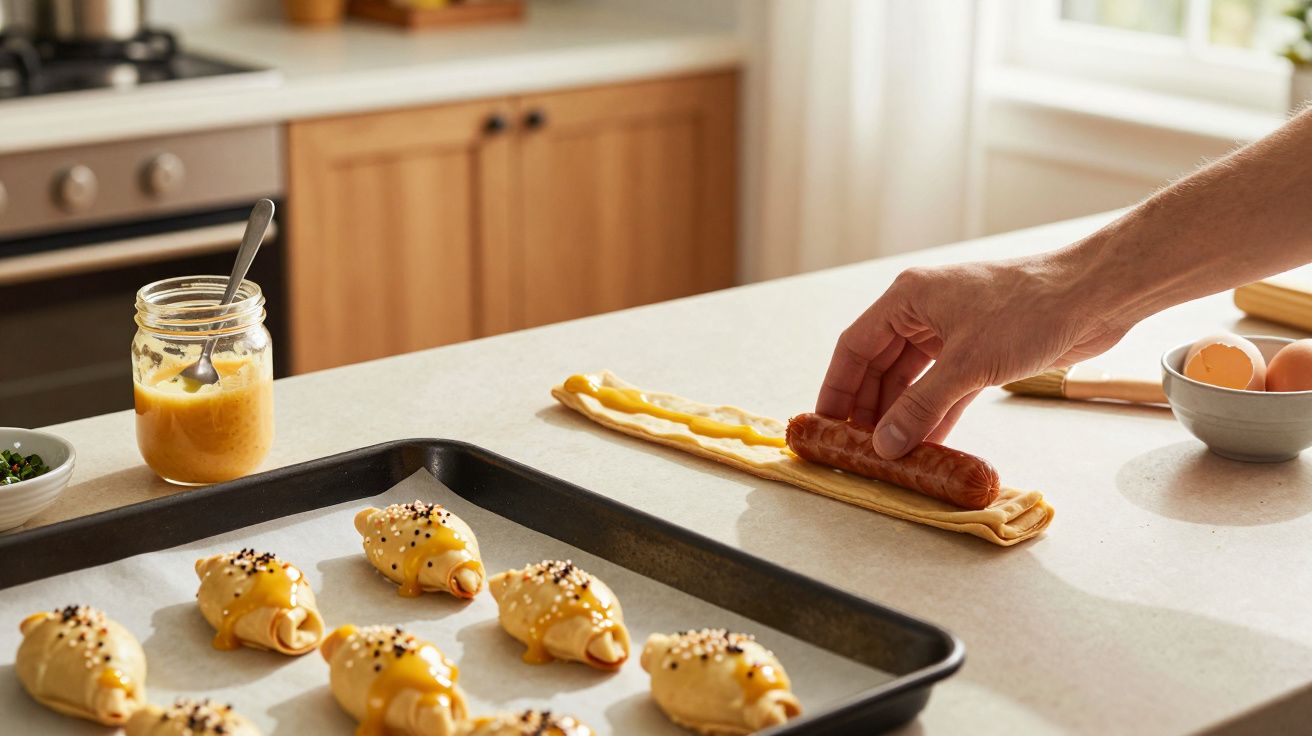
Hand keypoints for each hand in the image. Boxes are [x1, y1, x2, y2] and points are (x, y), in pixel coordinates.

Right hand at [816, 252, 1131, 458]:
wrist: (1095, 295)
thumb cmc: (1031, 309)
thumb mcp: (967, 364)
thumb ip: (921, 407)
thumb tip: (885, 444)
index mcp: (908, 298)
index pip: (854, 346)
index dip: (837, 387)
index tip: (825, 423)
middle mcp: (924, 312)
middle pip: (879, 365)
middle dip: (868, 407)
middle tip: (856, 446)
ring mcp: (953, 331)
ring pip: (911, 379)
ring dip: (901, 414)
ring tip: (889, 452)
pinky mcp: (981, 350)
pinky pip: (943, 387)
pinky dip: (934, 414)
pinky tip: (926, 443)